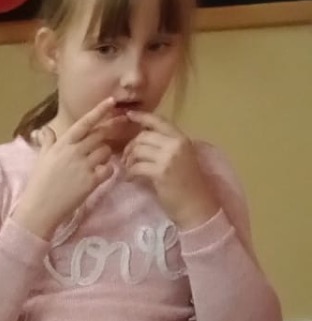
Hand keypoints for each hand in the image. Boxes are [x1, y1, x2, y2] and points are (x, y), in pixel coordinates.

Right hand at [11, 99, 118, 240]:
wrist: (39, 210)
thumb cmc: (38, 184)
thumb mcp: (41, 159)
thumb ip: (46, 142)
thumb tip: (43, 130)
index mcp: (62, 144)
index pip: (84, 123)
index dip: (99, 110)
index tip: (111, 101)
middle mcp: (74, 152)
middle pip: (99, 134)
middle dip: (111, 129)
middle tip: (120, 125)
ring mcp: (83, 166)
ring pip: (105, 151)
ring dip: (105, 154)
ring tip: (98, 161)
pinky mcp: (90, 182)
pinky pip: (108, 169)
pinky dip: (107, 170)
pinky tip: (100, 175)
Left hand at [122, 112, 218, 228]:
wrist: (196, 205)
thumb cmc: (187, 184)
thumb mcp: (179, 159)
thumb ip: (165, 147)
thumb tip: (142, 141)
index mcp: (181, 138)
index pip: (159, 121)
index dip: (142, 116)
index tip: (129, 115)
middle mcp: (176, 144)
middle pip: (143, 136)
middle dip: (130, 146)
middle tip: (125, 159)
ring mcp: (169, 157)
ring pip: (138, 150)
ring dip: (128, 160)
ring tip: (128, 169)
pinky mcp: (161, 172)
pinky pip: (136, 166)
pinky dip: (130, 173)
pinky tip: (130, 179)